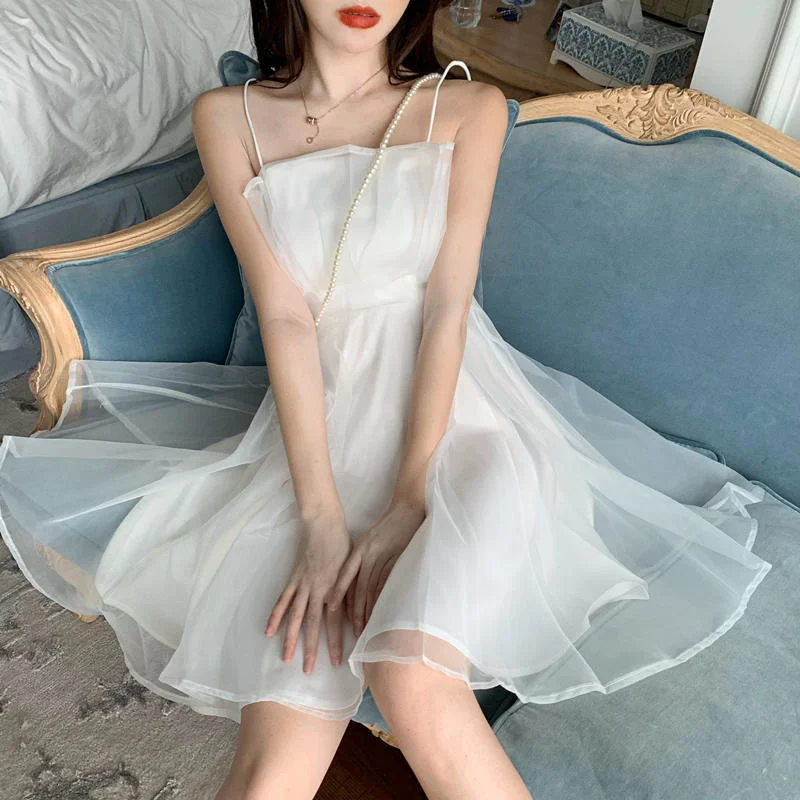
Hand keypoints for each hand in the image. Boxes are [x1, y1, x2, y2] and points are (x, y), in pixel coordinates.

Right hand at [265, 509, 351, 674]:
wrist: (324, 523)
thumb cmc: (343, 544)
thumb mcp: (352, 567)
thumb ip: (347, 590)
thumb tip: (349, 614)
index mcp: (333, 587)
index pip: (334, 621)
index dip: (336, 642)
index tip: (337, 661)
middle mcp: (316, 589)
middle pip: (311, 624)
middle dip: (310, 649)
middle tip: (307, 671)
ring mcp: (302, 584)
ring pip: (294, 616)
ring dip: (289, 638)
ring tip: (285, 658)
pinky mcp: (293, 578)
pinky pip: (282, 600)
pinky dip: (275, 616)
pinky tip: (268, 631)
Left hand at [328, 498, 425, 637]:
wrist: (408, 508)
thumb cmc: (390, 525)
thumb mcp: (372, 540)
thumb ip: (365, 558)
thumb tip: (361, 582)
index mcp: (359, 548)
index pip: (346, 575)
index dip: (339, 593)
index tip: (331, 609)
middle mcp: (367, 553)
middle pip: (358, 587)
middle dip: (354, 610)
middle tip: (354, 629)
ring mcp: (383, 556)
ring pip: (371, 588)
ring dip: (368, 609)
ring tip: (366, 626)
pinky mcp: (397, 558)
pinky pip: (387, 583)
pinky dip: (383, 598)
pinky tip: (381, 611)